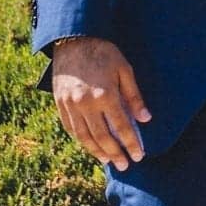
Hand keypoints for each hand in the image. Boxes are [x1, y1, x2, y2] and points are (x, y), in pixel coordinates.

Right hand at [50, 35, 149, 170]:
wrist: (73, 40)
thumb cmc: (103, 53)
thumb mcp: (124, 70)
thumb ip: (134, 96)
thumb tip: (145, 119)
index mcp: (105, 95)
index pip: (121, 127)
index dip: (131, 143)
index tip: (139, 155)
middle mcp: (86, 104)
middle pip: (102, 137)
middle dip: (115, 153)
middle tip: (125, 165)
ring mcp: (70, 105)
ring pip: (84, 136)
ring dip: (97, 151)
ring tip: (108, 160)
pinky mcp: (60, 103)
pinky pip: (71, 128)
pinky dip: (81, 140)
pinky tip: (90, 146)